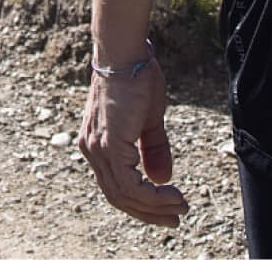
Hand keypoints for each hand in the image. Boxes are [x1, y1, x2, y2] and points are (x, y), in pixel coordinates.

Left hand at [78, 61, 186, 226]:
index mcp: (97, 144)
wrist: (126, 54)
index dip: (141, 203)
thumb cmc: (137, 78)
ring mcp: (97, 148)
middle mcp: (92, 149)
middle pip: (117, 196)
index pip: (116, 186)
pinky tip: (171, 194)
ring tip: (179, 207)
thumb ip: (152, 149)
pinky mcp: (108, 144)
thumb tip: (162, 180)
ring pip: (123, 195)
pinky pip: (129, 184)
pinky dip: (151, 196)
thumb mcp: (148, 120)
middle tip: (175, 219)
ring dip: (154, 207)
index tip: (168, 209)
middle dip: (149, 213)